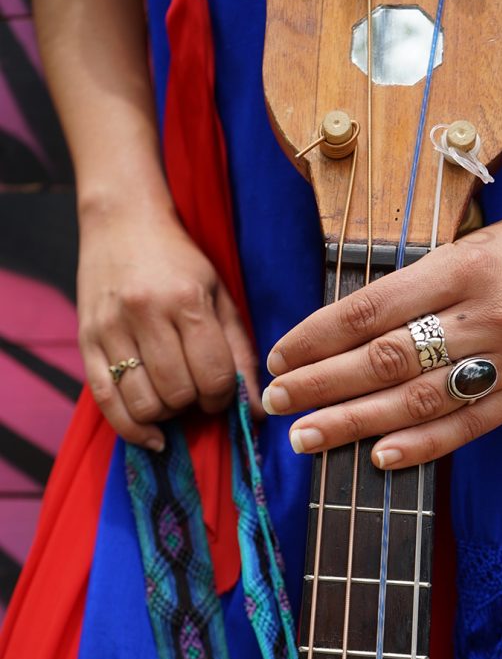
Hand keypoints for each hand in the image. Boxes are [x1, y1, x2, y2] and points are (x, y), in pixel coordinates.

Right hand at [78, 202, 261, 449]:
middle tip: (197, 392)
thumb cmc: (180, 262)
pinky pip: (106, 401)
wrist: (121, 222)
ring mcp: (111, 328)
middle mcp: (146, 314)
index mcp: (186, 301)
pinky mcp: (87, 341)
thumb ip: (239, 353)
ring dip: (165, 414)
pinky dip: (131, 428)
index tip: (221, 391)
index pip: (214, 375)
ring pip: (144, 403)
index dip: (223, 396)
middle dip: (195, 404)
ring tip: (172, 398)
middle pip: (179, 393)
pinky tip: (151, 436)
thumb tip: (257, 410)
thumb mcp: (220, 296)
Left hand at [261, 193, 501, 468]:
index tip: (279, 358)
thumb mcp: (459, 248)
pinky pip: (467, 426)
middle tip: (277, 402)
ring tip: (307, 436)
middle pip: (387, 359)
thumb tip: (338, 339)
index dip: (317, 337)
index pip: (372, 309)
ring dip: (355, 422)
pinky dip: (421, 446)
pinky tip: (378, 456)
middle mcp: (484, 316)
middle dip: (323, 384)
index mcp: (459, 269)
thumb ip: (407, 290)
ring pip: (419, 399)